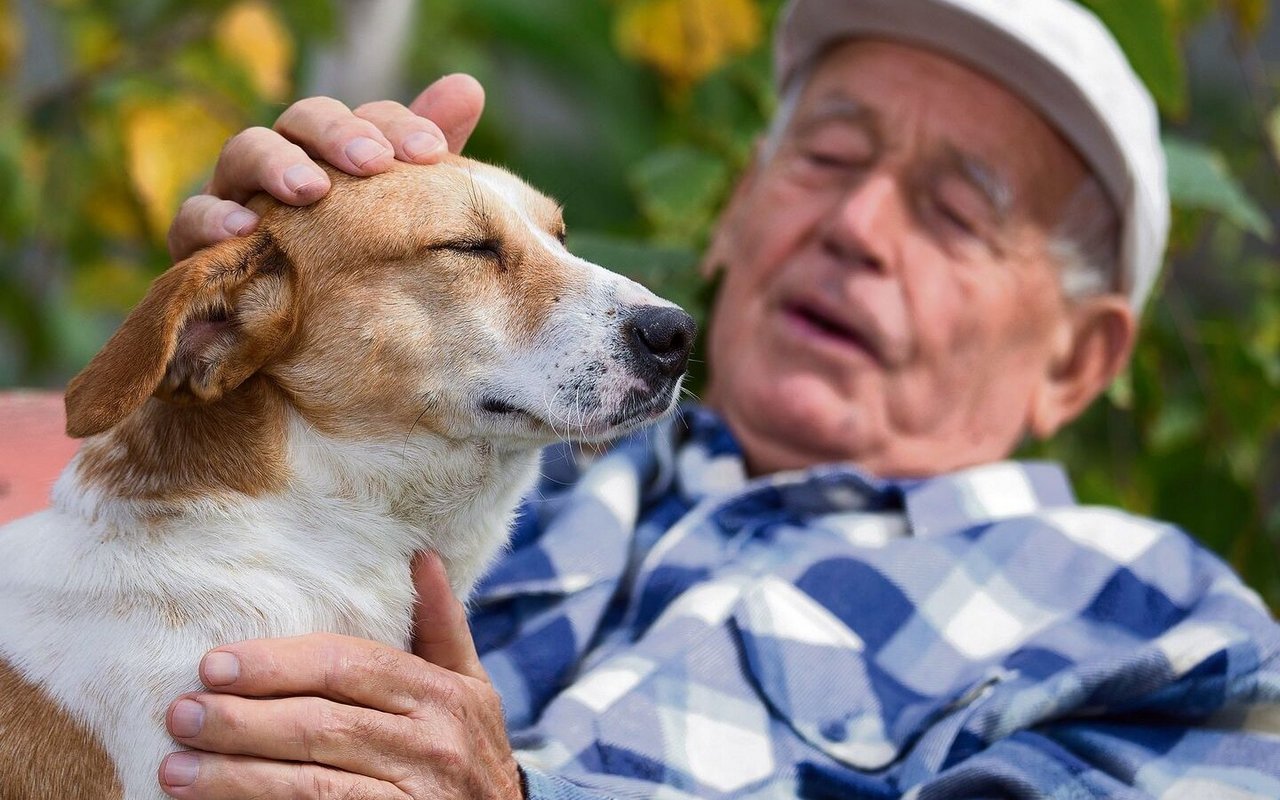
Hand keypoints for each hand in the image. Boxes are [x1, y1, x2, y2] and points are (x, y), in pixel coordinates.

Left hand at [158, 552, 522, 798]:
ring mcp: (415, 797)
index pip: (349, 667)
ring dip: (236, 778)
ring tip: (176, 771)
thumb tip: (422, 557)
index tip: (214, 664)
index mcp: (444, 694)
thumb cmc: (472, 751)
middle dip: (242, 720)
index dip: (278, 663)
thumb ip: (440, 628)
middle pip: (320, 724)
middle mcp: (433, 743)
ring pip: (311, 783)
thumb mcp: (472, 688)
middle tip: (180, 714)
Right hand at [167, 73, 485, 261]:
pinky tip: (243, 229)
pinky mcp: (197, 243)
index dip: (395, 125)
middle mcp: (284, 163)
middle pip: (302, 120)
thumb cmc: (353, 265)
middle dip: (337, 134)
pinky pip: (192, 219)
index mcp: (334, 153)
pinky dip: (211, 219)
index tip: (432, 150)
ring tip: (309, 189)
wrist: (295, 338)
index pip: (362, 119)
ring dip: (276, 164)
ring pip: (244, 153)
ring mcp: (237, 196)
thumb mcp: (397, 210)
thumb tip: (467, 87)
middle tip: (371, 162)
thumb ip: (424, 153)